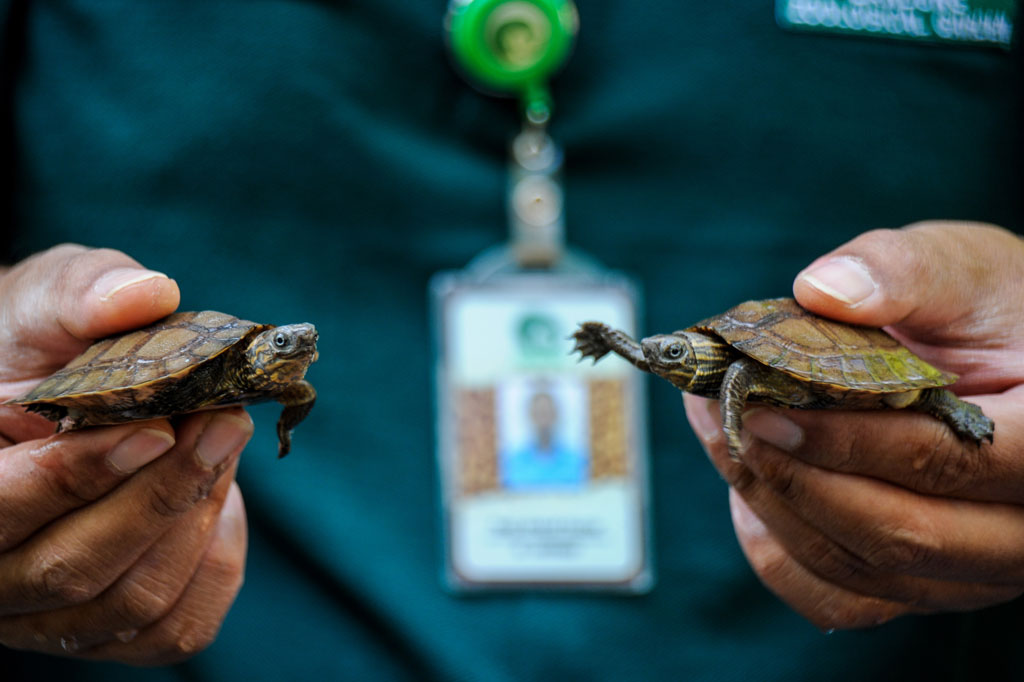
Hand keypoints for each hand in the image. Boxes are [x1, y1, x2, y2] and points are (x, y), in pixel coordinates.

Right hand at [0, 245, 250, 663]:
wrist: (63, 389)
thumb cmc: (45, 343)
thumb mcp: (49, 300)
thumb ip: (82, 294)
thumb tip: (146, 295)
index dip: (76, 474)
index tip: (156, 427)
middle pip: (73, 566)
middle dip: (162, 491)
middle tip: (224, 421)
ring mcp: (49, 611)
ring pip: (132, 601)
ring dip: (195, 516)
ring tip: (223, 442)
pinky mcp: (113, 626)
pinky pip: (176, 625)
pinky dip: (215, 560)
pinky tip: (219, 500)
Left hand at [684, 222, 1023, 629]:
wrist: (1003, 361)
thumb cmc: (987, 310)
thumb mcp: (963, 270)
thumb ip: (902, 273)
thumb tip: (820, 291)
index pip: (948, 462)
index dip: (847, 441)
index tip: (764, 408)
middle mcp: (1021, 529)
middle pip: (900, 534)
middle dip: (794, 475)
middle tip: (723, 414)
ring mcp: (974, 569)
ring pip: (861, 569)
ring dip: (772, 503)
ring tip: (719, 430)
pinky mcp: (923, 583)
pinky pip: (842, 599)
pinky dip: (780, 554)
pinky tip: (747, 492)